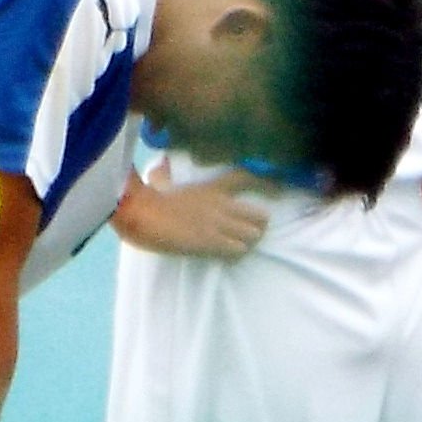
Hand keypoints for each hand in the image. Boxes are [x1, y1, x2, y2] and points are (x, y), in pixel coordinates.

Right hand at [114, 171, 278, 262]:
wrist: (140, 214)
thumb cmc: (146, 199)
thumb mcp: (161, 181)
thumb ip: (165, 174)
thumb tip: (158, 165)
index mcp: (211, 187)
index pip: (247, 178)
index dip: (269, 184)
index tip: (280, 191)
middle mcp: (221, 205)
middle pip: (260, 215)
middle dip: (259, 226)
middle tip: (251, 232)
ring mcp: (218, 224)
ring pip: (253, 235)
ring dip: (249, 243)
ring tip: (239, 246)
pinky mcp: (211, 242)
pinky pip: (238, 251)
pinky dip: (236, 255)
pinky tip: (227, 255)